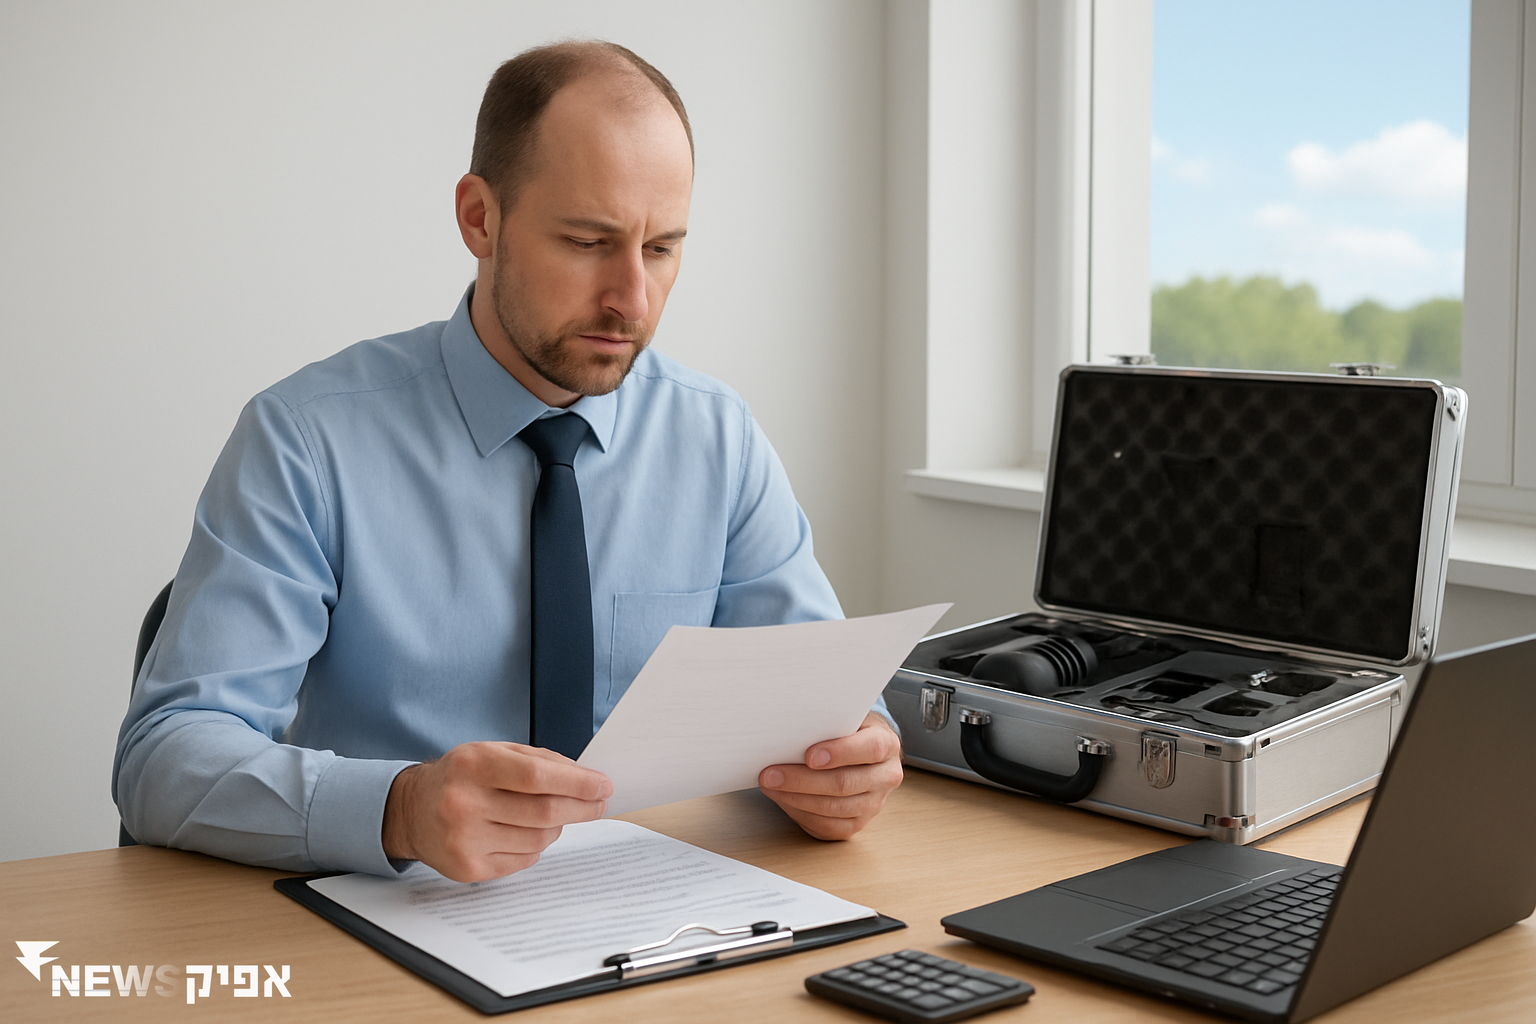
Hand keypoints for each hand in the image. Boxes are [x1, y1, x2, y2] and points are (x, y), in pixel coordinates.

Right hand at [382, 741, 612, 881]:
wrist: (412, 810)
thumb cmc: (462, 776)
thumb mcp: (494, 752)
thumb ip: (541, 761)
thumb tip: (587, 779)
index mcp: (473, 765)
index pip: (537, 777)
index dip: (578, 783)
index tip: (603, 786)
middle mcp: (464, 803)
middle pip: (543, 812)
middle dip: (581, 808)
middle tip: (598, 804)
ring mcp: (464, 840)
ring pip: (538, 839)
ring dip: (557, 827)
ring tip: (553, 816)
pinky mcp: (467, 868)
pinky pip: (523, 859)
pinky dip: (535, 846)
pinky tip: (523, 832)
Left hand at [758, 712, 902, 840]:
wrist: (861, 751)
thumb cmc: (847, 730)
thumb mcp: (846, 716)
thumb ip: (829, 722)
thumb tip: (791, 729)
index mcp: (887, 744)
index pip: (870, 748)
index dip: (840, 752)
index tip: (809, 756)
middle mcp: (886, 777)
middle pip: (845, 783)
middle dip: (802, 780)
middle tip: (771, 774)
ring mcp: (874, 804)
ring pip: (833, 808)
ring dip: (795, 798)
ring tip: (770, 785)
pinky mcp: (857, 824)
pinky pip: (827, 826)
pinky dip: (800, 813)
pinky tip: (782, 799)